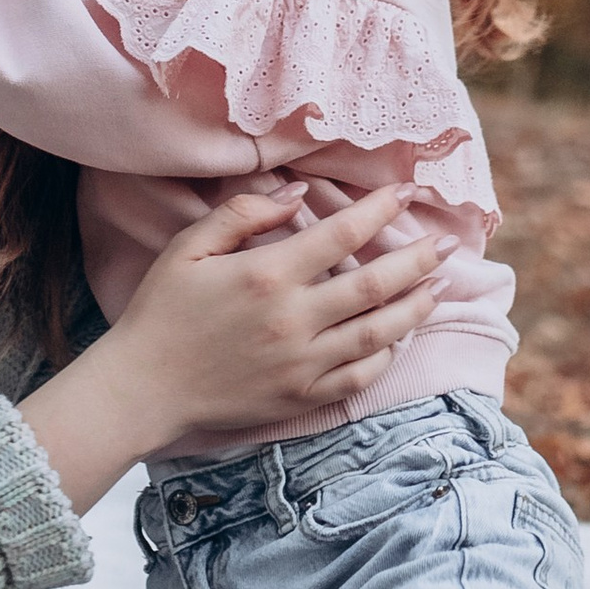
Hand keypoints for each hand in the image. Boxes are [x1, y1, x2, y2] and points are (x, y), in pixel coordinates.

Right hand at [18, 181, 447, 513]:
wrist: (143, 388)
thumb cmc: (161, 312)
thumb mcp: (189, 248)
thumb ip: (244, 215)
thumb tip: (298, 193)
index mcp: (268, 274)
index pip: (342, 234)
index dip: (381, 210)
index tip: (406, 192)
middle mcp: (293, 318)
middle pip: (375, 284)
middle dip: (418, 260)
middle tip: (446, 245)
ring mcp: (302, 362)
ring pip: (378, 331)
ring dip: (415, 307)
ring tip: (438, 288)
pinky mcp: (300, 396)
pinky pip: (358, 375)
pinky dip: (385, 355)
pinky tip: (397, 338)